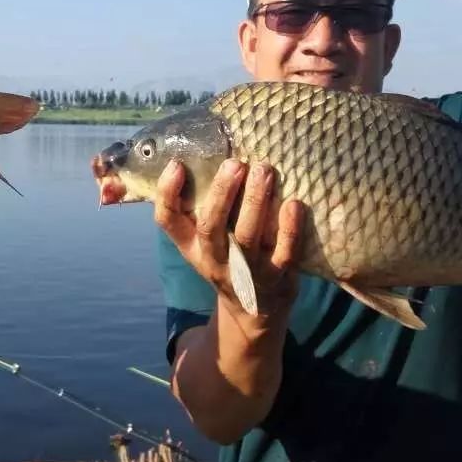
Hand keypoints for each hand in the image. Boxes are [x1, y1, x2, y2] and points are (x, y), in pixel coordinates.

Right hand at [154, 157, 305, 337]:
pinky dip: (289, 229)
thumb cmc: (230, 257)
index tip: (177, 165)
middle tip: (235, 163)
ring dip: (255, 201)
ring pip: (247, 236)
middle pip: (210, 227)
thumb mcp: (206, 239)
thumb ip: (203, 206)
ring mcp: (246, 270)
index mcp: (191, 244)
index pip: (167, 221)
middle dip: (222, 194)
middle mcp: (214, 258)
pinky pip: (284, 253)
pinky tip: (293, 203)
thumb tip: (208, 150)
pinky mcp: (278, 277)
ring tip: (264, 170)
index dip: (167, 194)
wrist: (255, 310)